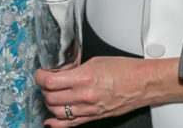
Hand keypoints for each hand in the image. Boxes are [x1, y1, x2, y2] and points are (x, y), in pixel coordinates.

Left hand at [35, 56, 154, 125]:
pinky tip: (50, 120)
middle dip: (44, 88)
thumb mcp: (96, 61)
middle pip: (50, 97)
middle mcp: (84, 96)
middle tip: (46, 81)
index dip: (40, 77)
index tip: (40, 73)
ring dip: (50, 103)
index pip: (50, 82)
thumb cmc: (125, 70)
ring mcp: (88, 109)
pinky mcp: (93, 117)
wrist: (142, 83)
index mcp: (84, 78)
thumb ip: (76, 69)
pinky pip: (69, 125)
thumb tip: (63, 73)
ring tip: (52, 95)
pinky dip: (56, 123)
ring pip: (56, 112)